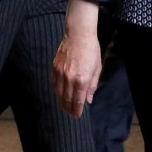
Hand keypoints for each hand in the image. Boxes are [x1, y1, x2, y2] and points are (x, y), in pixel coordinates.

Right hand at [51, 2, 102, 118]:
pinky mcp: (54, 67)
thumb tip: (88, 99)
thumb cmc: (91, 50)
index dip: (77, 110)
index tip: (77, 116)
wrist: (78, 35)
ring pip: (59, 93)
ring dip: (61, 102)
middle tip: (71, 114)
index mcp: (82, 80)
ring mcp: (60, 73)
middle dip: (69, 108)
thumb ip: (92, 85)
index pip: (78, 101)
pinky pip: (54, 83)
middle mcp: (70, 78)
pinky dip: (56, 91)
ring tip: (64, 107)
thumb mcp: (97, 69)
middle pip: (67, 99)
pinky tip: (59, 94)